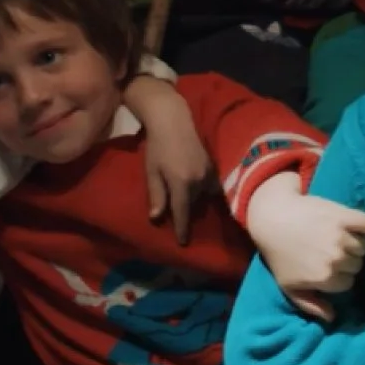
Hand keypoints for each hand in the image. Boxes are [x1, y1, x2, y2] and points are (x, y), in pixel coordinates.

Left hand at [126, 74, 213, 244]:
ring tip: (192, 207)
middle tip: (184, 224)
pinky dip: (206, 191)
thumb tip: (156, 218)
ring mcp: (208, 171)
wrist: (173, 120)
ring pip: (205, 195)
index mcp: (181, 183)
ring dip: (198, 202)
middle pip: (195, 205)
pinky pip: (212, 184)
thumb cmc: (157, 146)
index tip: (183, 243)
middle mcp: (199, 180)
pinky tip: (200, 191)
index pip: (182, 213)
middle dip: (189, 214)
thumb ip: (156, 195)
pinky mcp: (212, 163)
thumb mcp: (152, 172)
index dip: (183, 229)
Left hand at [247, 173, 364, 321]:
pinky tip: (353, 225)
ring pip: (363, 246)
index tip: (329, 267)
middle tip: (332, 251)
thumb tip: (332, 317)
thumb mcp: (289, 287)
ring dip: (355, 243)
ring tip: (340, 238)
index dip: (339, 275)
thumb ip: (311, 305)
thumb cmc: (279, 255)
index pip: (349, 282)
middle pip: (357, 264)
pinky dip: (364, 225)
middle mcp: (336, 258)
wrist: (272, 218)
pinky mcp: (344, 215)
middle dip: (347, 260)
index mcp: (324, 278)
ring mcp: (341, 235)